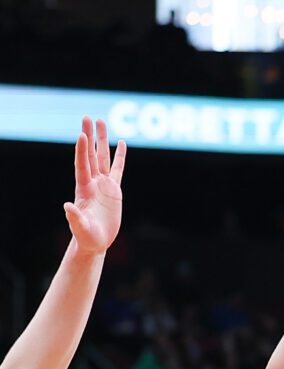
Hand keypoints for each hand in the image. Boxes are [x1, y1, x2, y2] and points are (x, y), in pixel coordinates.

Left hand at [66, 116, 126, 255]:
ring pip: (103, 157)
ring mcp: (103, 184)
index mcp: (84, 189)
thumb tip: (67, 206)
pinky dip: (120, 156)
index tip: (82, 134)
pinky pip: (118, 169)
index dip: (82, 150)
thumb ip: (74, 218)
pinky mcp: (114, 189)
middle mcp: (92, 183)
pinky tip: (121, 143)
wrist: (95, 241)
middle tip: (88, 117)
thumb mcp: (80, 228)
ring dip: (102, 140)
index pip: (82, 165)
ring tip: (102, 122)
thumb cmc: (86, 236)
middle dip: (89, 136)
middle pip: (90, 154)